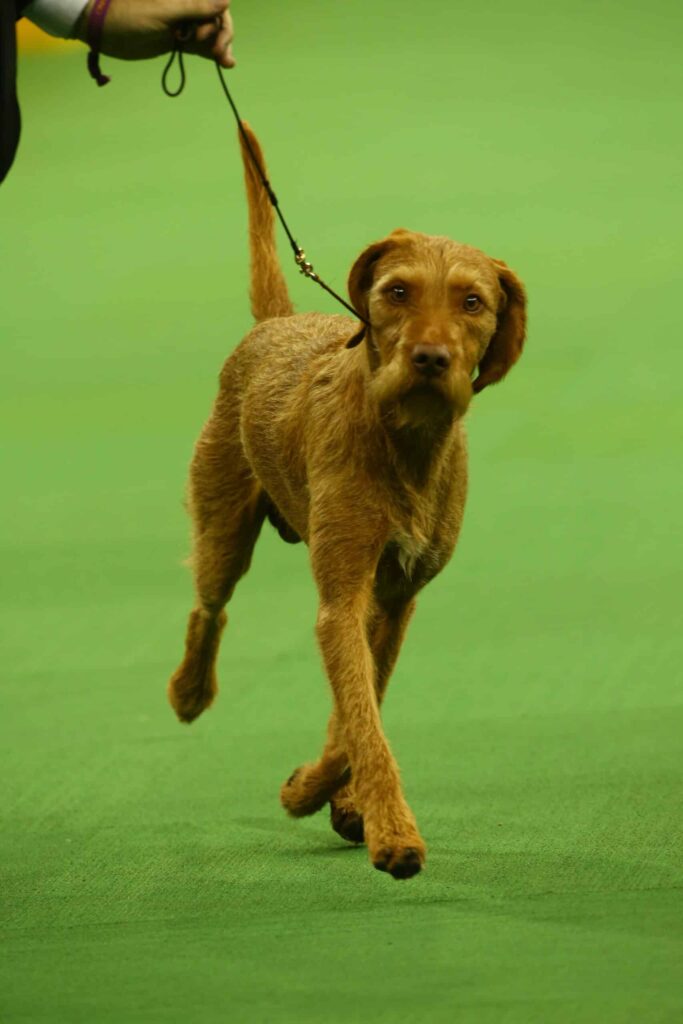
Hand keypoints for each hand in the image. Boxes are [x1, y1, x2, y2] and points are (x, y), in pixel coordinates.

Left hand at [75, 0, 234, 67]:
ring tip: (226, 63)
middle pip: (217, 19)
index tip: (213, 40)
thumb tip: (227, 1)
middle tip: (217, 55)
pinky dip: (212, 54)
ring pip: (212, 34)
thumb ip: (195, 7)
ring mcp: (184, 23)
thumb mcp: (165, 12)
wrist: (105, 31)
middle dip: (221, 36)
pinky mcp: (179, 40)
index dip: (221, 21)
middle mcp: (187, 6)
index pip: (215, 4)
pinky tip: (224, 63)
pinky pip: (201, 46)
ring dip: (221, 48)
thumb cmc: (130, 16)